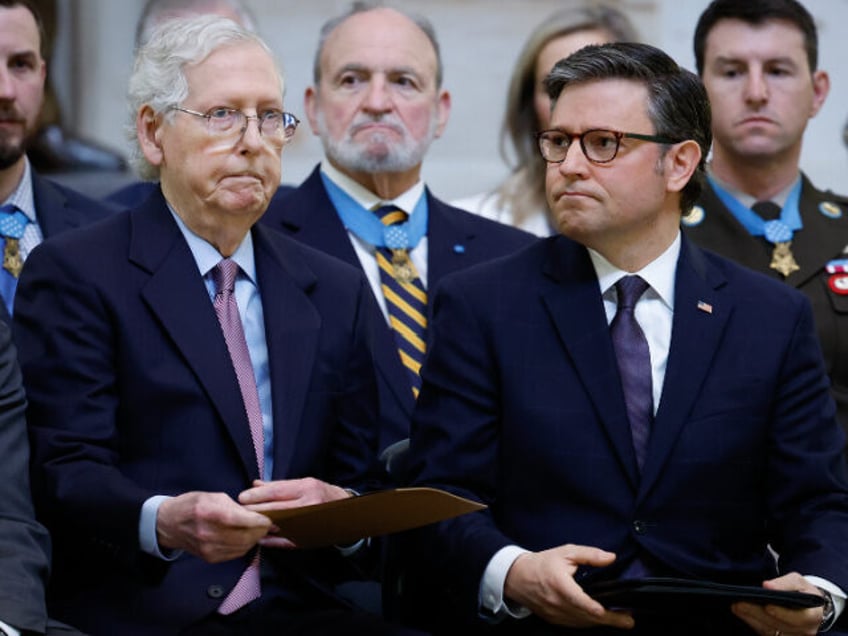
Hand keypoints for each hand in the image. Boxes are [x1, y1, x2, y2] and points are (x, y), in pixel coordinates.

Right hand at [156, 491, 271, 561]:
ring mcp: (208, 548)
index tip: (268, 518)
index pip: (241, 520)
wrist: (169, 524)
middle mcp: (208, 533)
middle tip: (267, 525)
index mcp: (209, 513)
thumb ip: (234, 505)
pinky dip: (244, 546)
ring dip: (254, 539)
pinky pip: (235, 554)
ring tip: (258, 530)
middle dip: (260, 531)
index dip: (258, 520)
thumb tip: (254, 514)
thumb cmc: (192, 505)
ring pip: (242, 547)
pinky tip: (245, 538)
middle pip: (244, 536)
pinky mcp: (209, 558)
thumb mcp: (212, 496)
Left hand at [238, 477, 351, 547]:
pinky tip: (260, 538)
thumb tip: (255, 484)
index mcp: (306, 488)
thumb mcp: (303, 483)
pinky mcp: (307, 538)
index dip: (257, 495)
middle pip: (275, 508)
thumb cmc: (321, 495)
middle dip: (254, 510)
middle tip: (239, 510)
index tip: (242, 497)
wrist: (346, 512)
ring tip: (245, 523)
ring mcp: (308, 524)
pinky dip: (271, 540)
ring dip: (260, 525)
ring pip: (278, 525)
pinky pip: (285, 541)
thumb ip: (278, 485)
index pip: (276, 491)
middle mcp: (308, 505)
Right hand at [504, 544, 633, 628]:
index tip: (606, 611)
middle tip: (628, 621)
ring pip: (581, 623)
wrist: (517, 577)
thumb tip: (610, 558)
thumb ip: (590, 554)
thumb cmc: (543, 563)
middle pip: (586, 616)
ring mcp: (555, 614)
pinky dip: (588, 623)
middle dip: (609, 620)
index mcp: (560, 585)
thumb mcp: (566, 552)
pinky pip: (574, 625)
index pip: (579, 600)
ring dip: (600, 623)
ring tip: (619, 621)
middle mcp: (557, 603)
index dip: (593, 608)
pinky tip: (599, 620)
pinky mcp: (554, 620)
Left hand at [731, 572, 823, 635]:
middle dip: (758, 614)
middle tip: (740, 604)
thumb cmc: (803, 591)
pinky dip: (753, 623)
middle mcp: (805, 631)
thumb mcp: (798, 581)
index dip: (782, 614)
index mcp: (813, 616)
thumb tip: (768, 586)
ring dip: (752, 619)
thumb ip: (785, 583)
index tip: (767, 606)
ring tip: (737, 607)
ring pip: (771, 632)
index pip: (799, 618)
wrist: (808, 605)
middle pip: (780, 626)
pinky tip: (742, 613)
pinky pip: (766, 633)